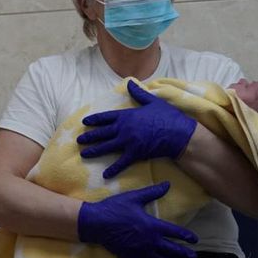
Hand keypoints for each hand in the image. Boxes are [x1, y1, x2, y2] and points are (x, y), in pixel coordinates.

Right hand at [77, 182, 197, 257]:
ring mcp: (141, 251)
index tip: (194, 240)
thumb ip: (152, 192)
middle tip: (194, 257)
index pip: (175, 232)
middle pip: (172, 249)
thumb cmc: (115, 208)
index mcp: (153, 225)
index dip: (186, 236)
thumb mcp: (134, 197)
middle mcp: (150, 241)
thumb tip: (168, 184)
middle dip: (184, 253)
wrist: (96, 223)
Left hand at [78, 80, 197, 178]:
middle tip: (79, 140)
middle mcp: (124, 128)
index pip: (106, 117)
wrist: (179, 134)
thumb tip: (129, 82)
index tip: (84, 123)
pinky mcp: (135, 154)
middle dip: (90, 137)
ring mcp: (128, 142)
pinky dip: (113, 169)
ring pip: (106, 147)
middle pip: (102, 133)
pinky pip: (121, 163)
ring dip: (94, 151)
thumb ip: (139, 93)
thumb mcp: (152, 101)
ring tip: (84, 154)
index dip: (94, 120)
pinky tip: (105, 174)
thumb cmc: (167, 116)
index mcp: (127, 115)